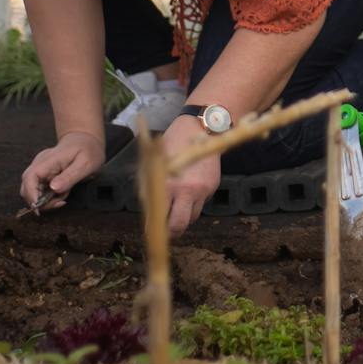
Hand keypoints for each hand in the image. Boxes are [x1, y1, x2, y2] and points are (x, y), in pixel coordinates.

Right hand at [21, 131, 104, 210]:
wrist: (87, 141)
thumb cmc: (88, 150)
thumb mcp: (85, 163)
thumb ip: (70, 176)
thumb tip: (53, 189)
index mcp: (48, 160)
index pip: (29, 178)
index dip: (31, 194)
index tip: (39, 207)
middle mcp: (40, 165)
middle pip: (27, 188)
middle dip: (40, 201)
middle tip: (59, 202)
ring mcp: (41, 170)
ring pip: (33, 192)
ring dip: (47, 200)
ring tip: (64, 194)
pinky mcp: (44, 175)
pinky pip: (41, 191)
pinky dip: (50, 196)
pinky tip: (63, 191)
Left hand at [161, 116, 222, 236]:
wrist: (198, 129)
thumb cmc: (170, 145)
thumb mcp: (151, 166)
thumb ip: (149, 191)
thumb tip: (149, 213)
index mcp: (168, 185)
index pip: (160, 218)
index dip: (154, 230)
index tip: (151, 234)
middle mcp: (187, 190)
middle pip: (180, 225)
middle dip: (172, 232)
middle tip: (166, 231)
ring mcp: (203, 189)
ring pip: (193, 217)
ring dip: (184, 216)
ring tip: (177, 207)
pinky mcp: (213, 186)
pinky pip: (202, 203)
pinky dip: (194, 202)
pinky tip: (189, 189)